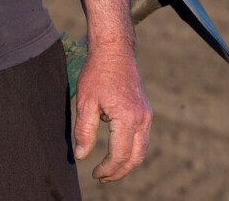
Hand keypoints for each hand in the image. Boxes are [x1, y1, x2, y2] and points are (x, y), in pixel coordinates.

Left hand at [74, 43, 151, 181]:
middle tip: (102, 178)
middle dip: (120, 172)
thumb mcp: (85, 102)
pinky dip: (132, 150)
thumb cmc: (97, 73)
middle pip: (135, 157)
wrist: (114, 50)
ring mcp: (146, 114)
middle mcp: (141, 118)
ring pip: (142, 149)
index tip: (94, 173)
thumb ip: (84, 131)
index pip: (119, 155)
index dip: (107, 169)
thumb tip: (82, 155)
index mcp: (127, 118)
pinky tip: (117, 150)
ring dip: (127, 163)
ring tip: (110, 169)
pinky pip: (143, 137)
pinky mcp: (145, 110)